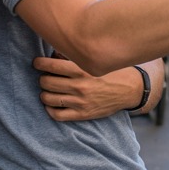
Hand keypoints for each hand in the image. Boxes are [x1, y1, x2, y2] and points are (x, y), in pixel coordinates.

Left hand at [33, 55, 153, 121]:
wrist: (130, 90)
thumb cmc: (112, 71)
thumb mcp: (96, 60)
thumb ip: (76, 57)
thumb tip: (54, 54)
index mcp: (83, 70)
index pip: (51, 66)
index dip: (39, 63)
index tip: (37, 63)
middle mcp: (80, 86)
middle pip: (46, 82)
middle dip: (42, 78)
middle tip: (45, 76)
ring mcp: (80, 102)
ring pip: (48, 98)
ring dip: (44, 93)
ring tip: (48, 89)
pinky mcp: (83, 114)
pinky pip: (57, 115)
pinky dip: (50, 108)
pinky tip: (52, 103)